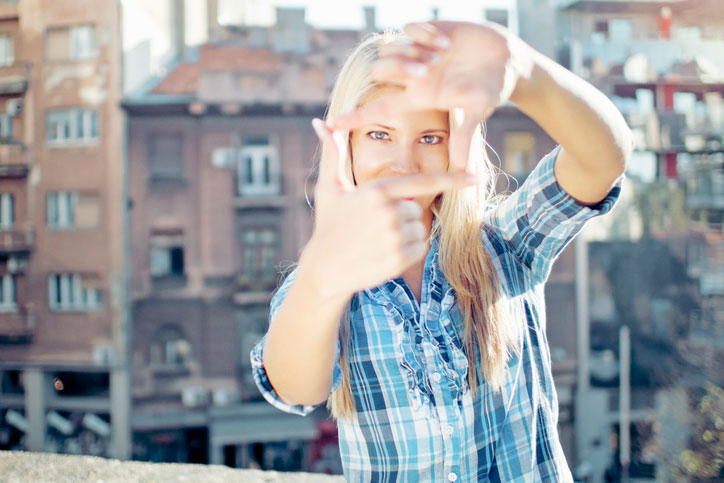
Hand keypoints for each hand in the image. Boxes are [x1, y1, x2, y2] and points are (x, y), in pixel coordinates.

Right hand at [304, 118, 477, 298]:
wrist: (325, 268)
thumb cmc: (328, 224)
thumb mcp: (328, 188)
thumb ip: (332, 155)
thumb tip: (321, 122)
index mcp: (377, 192)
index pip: (423, 182)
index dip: (453, 179)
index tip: (475, 176)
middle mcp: (389, 213)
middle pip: (416, 208)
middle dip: (401, 215)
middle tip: (374, 226)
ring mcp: (395, 237)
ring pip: (420, 228)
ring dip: (405, 234)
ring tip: (377, 240)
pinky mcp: (398, 259)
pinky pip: (420, 248)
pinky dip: (408, 251)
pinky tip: (383, 253)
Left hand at [327, 21, 532, 170]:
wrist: (507, 61)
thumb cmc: (491, 90)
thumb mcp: (476, 113)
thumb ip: (464, 137)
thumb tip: (460, 170)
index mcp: (419, 97)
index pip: (378, 109)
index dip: (354, 116)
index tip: (329, 124)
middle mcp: (413, 75)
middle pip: (379, 72)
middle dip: (400, 68)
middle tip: (429, 69)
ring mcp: (418, 52)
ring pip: (391, 48)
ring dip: (413, 50)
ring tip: (442, 54)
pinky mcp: (428, 30)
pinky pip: (409, 27)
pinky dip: (424, 32)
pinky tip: (445, 40)